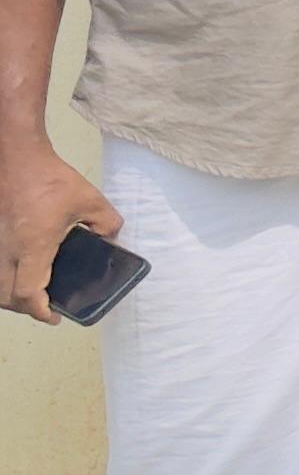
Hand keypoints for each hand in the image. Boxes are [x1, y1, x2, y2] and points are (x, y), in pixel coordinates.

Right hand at [0, 134, 115, 325]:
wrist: (14, 158)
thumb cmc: (48, 178)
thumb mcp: (90, 200)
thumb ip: (107, 222)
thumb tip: (111, 238)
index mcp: (32, 248)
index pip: (28, 293)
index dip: (41, 311)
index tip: (55, 316)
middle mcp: (7, 252)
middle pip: (7, 297)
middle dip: (26, 307)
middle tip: (46, 306)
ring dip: (11, 295)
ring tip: (32, 292)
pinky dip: (3, 278)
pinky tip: (17, 272)